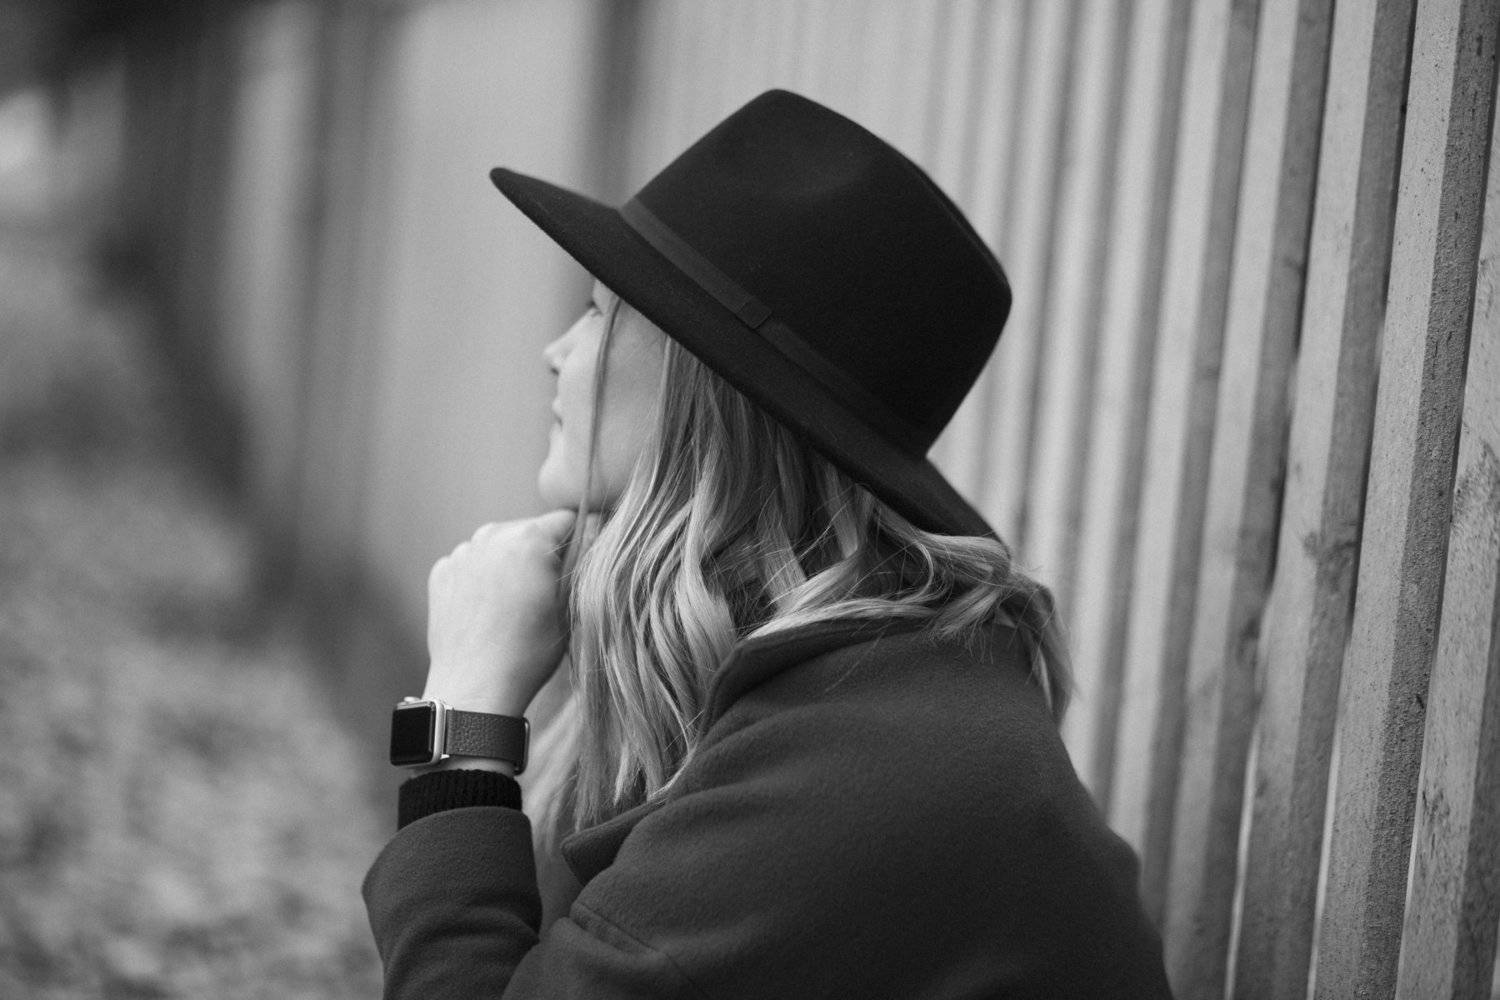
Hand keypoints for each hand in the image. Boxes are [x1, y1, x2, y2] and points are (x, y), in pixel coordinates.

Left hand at [423, 510, 576, 717]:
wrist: (475, 688)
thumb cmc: (530, 652)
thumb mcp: (572, 607)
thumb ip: (583, 561)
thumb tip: (595, 528)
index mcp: (529, 538)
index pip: (568, 519)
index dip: (580, 542)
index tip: (577, 569)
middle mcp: (491, 535)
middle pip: (530, 530)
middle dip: (541, 553)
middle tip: (544, 593)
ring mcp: (462, 552)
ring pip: (499, 545)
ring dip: (510, 564)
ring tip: (513, 606)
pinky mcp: (441, 572)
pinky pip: (472, 563)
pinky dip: (481, 578)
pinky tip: (487, 611)